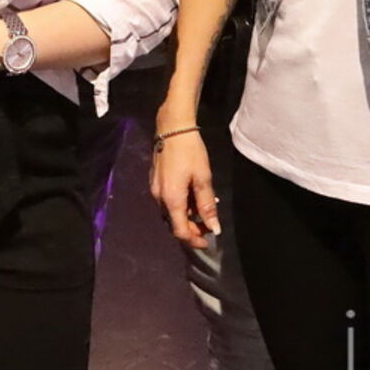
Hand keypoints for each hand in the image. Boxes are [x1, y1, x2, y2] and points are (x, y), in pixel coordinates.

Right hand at [149, 116, 218, 249]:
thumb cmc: (190, 151)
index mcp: (171, 199)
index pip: (180, 230)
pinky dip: (180, 205)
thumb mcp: (203, 178)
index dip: (194, 240)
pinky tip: (192, 196)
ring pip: (171, 212)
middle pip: (174, 223)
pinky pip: (167, 201)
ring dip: (187, 216)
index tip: (207, 242)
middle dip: (191, 228)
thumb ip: (207, 205)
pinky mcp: (155, 181)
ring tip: (204, 207)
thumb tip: (214, 228)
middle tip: (209, 224)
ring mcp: (155, 189)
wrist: (172, 127)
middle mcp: (159, 198)